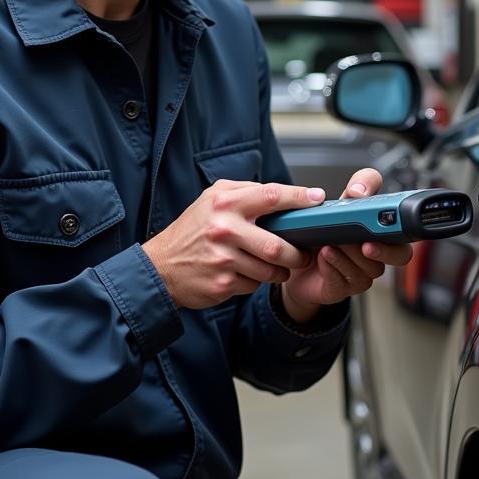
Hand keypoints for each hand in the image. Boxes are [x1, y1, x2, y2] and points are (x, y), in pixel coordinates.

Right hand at [142, 180, 322, 308]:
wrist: (160, 267)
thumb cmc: (191, 230)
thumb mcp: (211, 199)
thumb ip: (244, 192)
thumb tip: (282, 193)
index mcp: (225, 203)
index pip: (272, 196)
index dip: (300, 198)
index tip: (318, 199)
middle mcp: (224, 229)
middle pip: (278, 245)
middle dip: (297, 254)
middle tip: (304, 254)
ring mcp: (223, 259)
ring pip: (270, 270)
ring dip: (280, 272)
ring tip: (278, 267)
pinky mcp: (222, 283)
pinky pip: (254, 285)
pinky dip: (257, 282)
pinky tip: (246, 275)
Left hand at [280, 168, 412, 321]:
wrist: (296, 261)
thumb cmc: (323, 232)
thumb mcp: (339, 202)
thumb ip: (357, 187)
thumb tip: (360, 190)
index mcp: (381, 230)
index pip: (405, 228)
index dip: (403, 225)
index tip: (387, 219)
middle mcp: (378, 253)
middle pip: (400, 256)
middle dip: (384, 250)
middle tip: (365, 244)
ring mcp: (363, 272)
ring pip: (370, 269)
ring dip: (348, 256)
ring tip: (330, 244)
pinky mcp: (344, 287)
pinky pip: (345, 281)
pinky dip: (332, 267)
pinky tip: (322, 257)